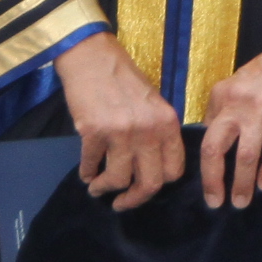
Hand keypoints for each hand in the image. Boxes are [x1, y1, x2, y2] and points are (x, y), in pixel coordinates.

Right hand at [60, 30, 185, 211]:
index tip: (147, 187)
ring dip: (106, 189)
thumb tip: (153, 167)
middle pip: (150, 183)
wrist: (94, 59)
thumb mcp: (154, 105)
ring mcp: (121, 132)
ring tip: (98, 187)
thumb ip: (158, 133)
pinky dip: (88, 173)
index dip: (160, 184)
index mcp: (168, 124)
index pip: (174, 170)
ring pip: (119, 180)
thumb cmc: (125, 80)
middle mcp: (149, 130)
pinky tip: (86, 172)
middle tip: (121, 202)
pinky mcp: (94, 132)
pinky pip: (91, 166)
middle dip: (134, 199)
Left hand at [203, 23, 261, 208]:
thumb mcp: (241, 83)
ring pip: (245, 156)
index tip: (209, 180)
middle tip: (213, 202)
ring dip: (242, 183)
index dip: (206, 161)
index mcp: (221, 95)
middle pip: (214, 148)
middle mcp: (235, 103)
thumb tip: (221, 139)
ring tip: (241, 202)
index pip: (205, 134)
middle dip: (212, 180)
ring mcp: (260, 110)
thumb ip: (228, 108)